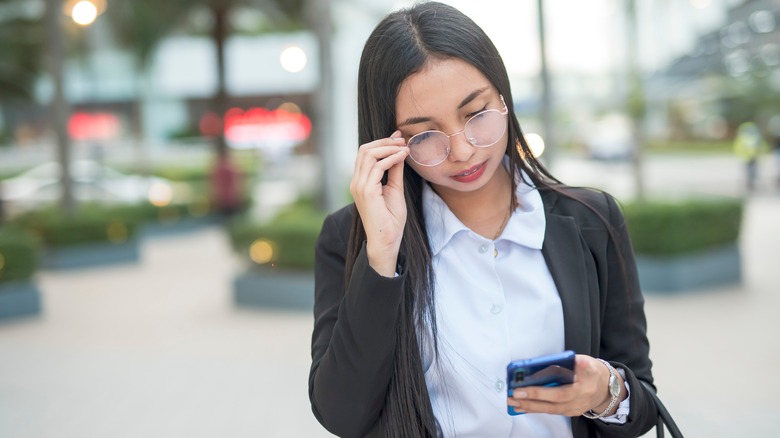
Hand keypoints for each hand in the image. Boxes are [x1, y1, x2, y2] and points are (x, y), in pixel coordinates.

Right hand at [349, 130, 408, 276]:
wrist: (386, 240)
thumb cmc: (390, 219)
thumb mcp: (395, 188)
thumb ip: (394, 170)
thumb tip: (399, 151)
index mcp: (360, 182)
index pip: (365, 154)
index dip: (382, 142)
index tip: (399, 138)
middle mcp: (356, 182)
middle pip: (365, 150)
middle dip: (385, 141)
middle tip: (402, 140)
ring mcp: (359, 186)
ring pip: (369, 154)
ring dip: (389, 147)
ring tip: (404, 147)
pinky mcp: (367, 191)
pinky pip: (377, 166)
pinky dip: (391, 158)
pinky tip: (403, 156)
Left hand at [507, 355, 624, 416]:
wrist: (608, 389)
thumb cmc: (595, 373)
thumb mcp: (590, 363)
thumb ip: (580, 363)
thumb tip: (574, 359)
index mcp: (581, 389)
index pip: (558, 393)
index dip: (539, 392)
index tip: (522, 388)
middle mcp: (576, 402)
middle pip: (550, 405)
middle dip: (530, 401)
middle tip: (512, 396)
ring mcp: (573, 409)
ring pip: (549, 410)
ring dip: (529, 407)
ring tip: (512, 402)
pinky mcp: (569, 412)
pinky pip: (551, 411)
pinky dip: (536, 409)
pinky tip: (523, 406)